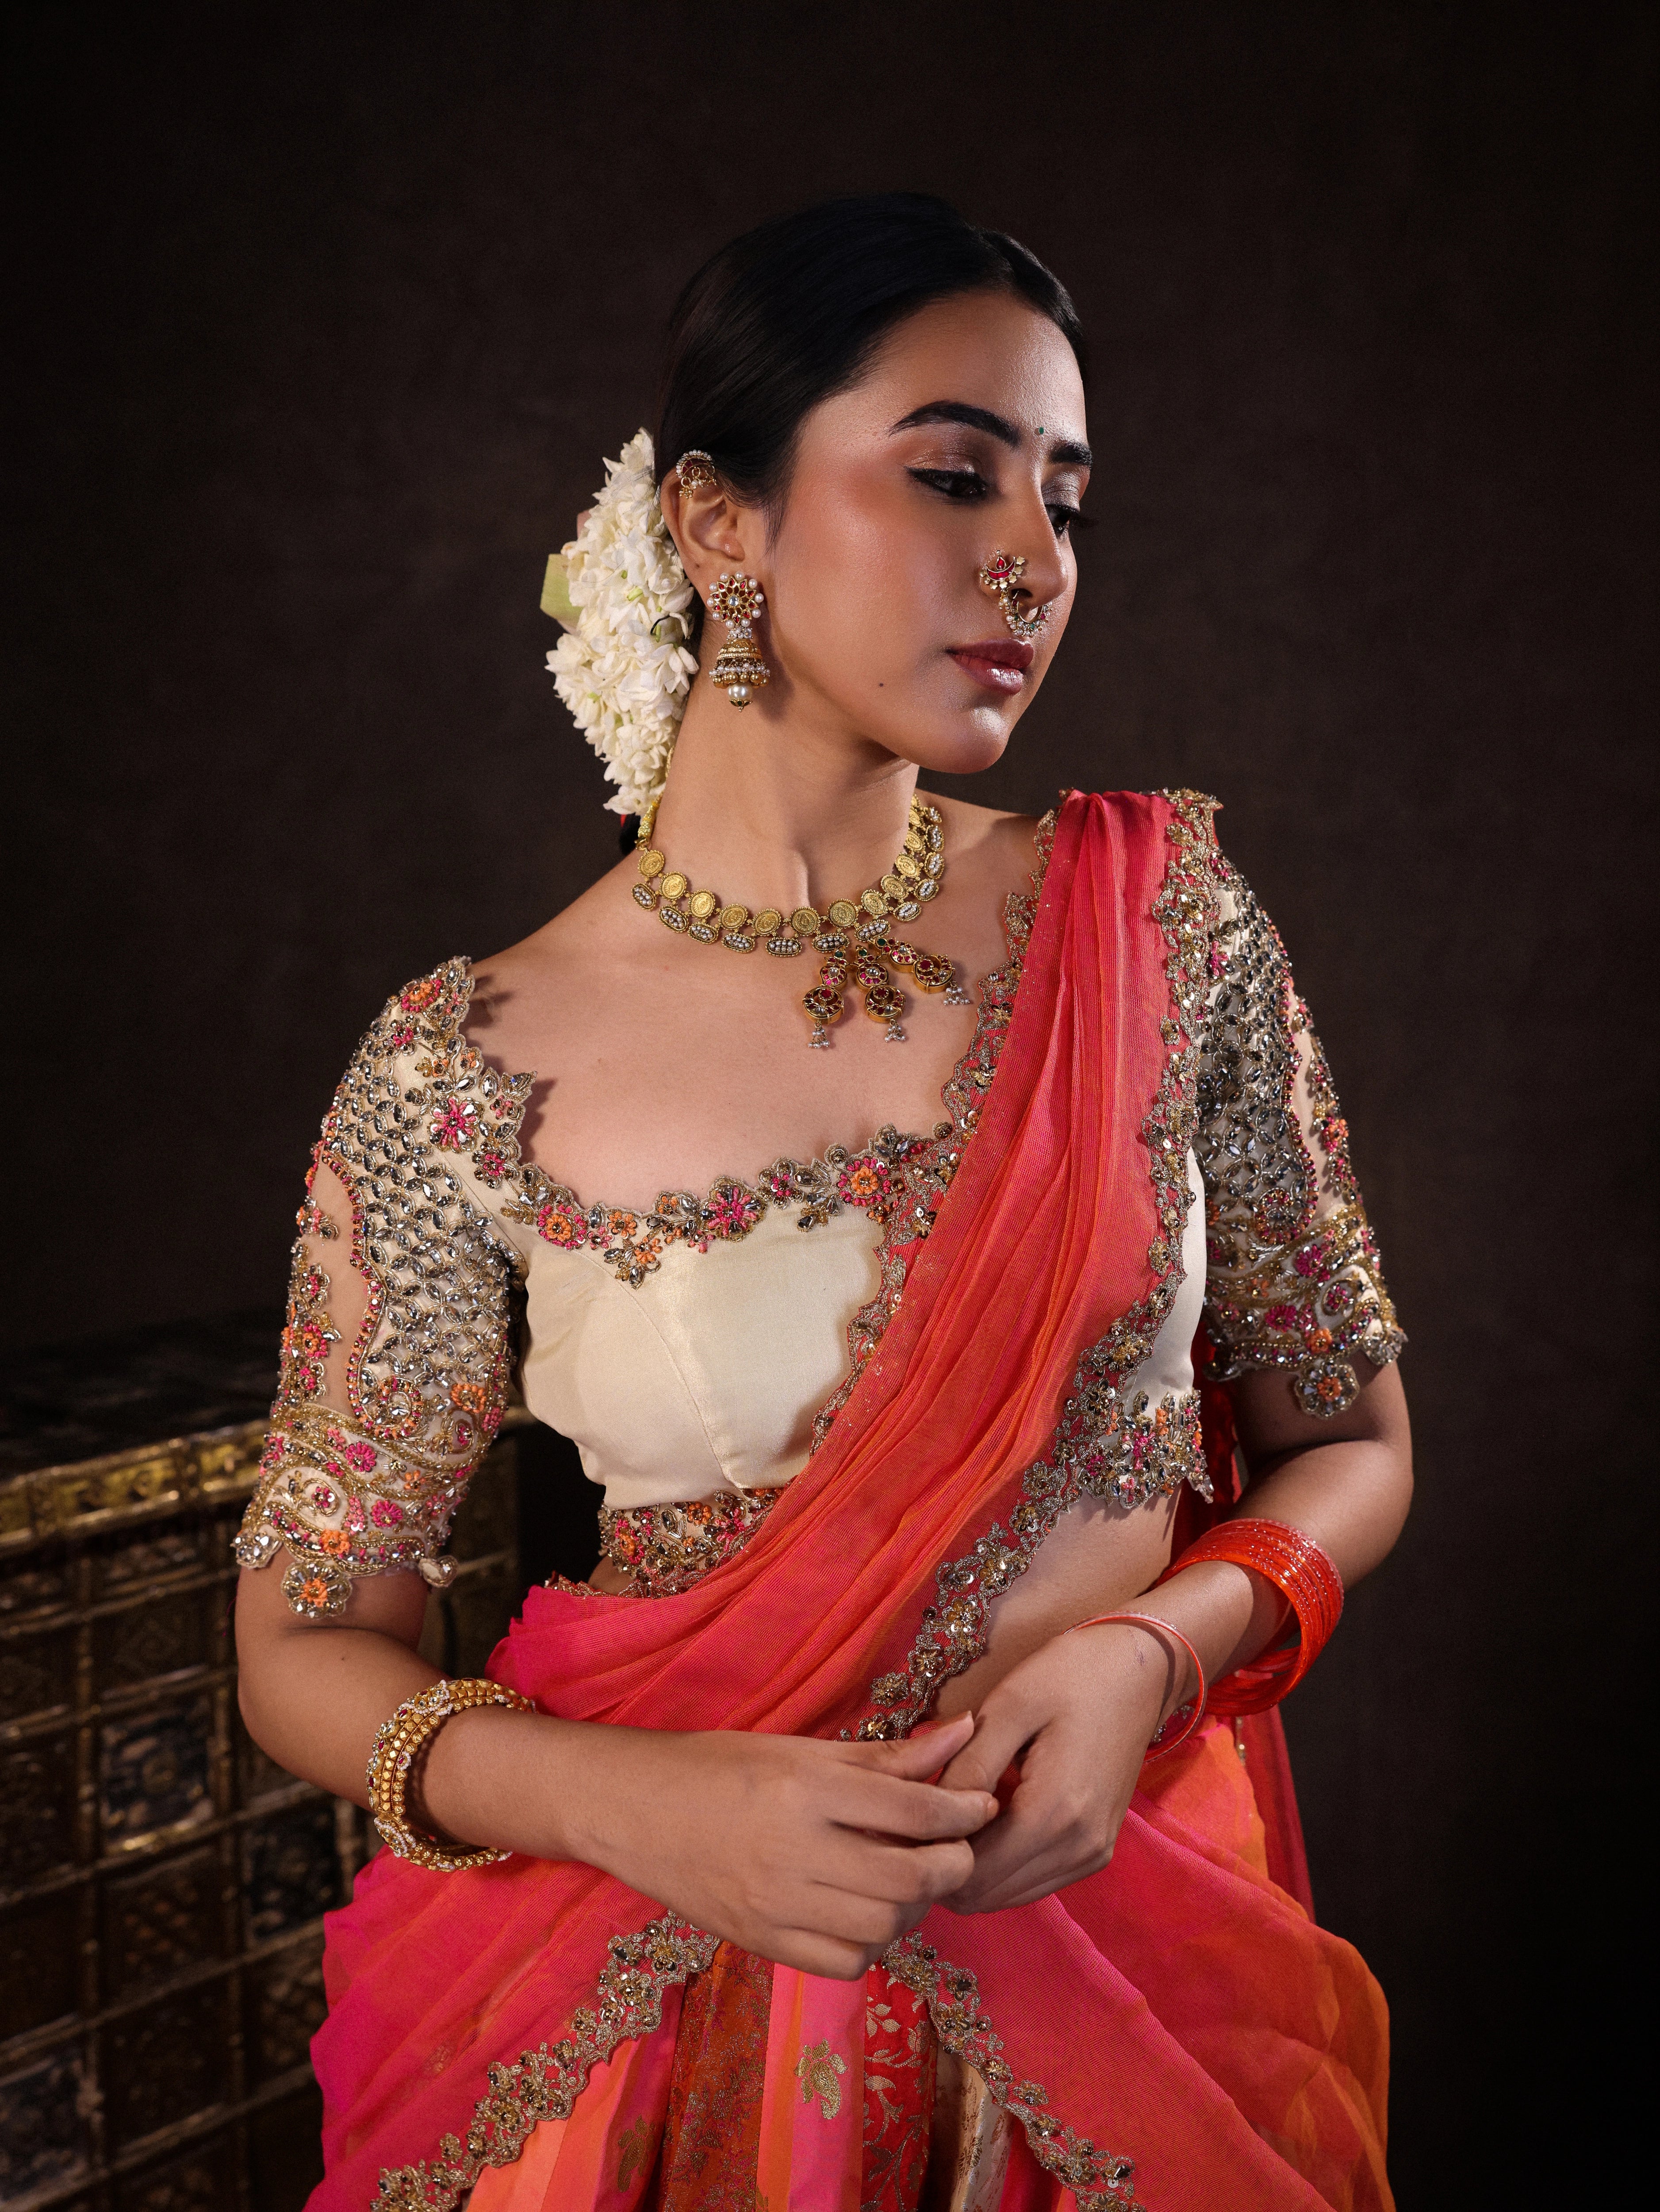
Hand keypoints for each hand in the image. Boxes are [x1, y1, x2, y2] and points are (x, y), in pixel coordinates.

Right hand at [564, 1714, 998, 1980]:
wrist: (632, 1809)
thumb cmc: (718, 1767)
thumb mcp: (802, 1749)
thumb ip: (886, 1755)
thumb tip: (963, 1735)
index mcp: (804, 1788)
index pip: (912, 1808)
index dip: (962, 1810)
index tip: (981, 1807)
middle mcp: (793, 1849)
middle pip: (908, 1875)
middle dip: (951, 1864)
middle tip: (956, 1849)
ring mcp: (775, 1904)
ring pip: (884, 1925)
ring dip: (915, 1906)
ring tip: (910, 1879)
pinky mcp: (760, 1941)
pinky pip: (844, 1962)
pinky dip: (872, 1944)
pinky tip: (867, 1914)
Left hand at [933, 1622, 1179, 1912]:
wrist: (1138, 1671)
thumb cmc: (1069, 1676)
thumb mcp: (1009, 1707)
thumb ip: (966, 1766)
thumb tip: (924, 1818)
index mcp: (1053, 1814)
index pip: (968, 1874)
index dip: (926, 1852)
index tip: (905, 1815)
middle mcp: (1077, 1850)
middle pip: (984, 1895)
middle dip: (944, 1863)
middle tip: (919, 1816)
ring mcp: (1090, 1856)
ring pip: (1005, 1895)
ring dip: (971, 1868)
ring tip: (949, 1814)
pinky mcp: (1094, 1853)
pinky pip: (1031, 1881)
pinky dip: (1000, 1864)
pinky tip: (985, 1820)